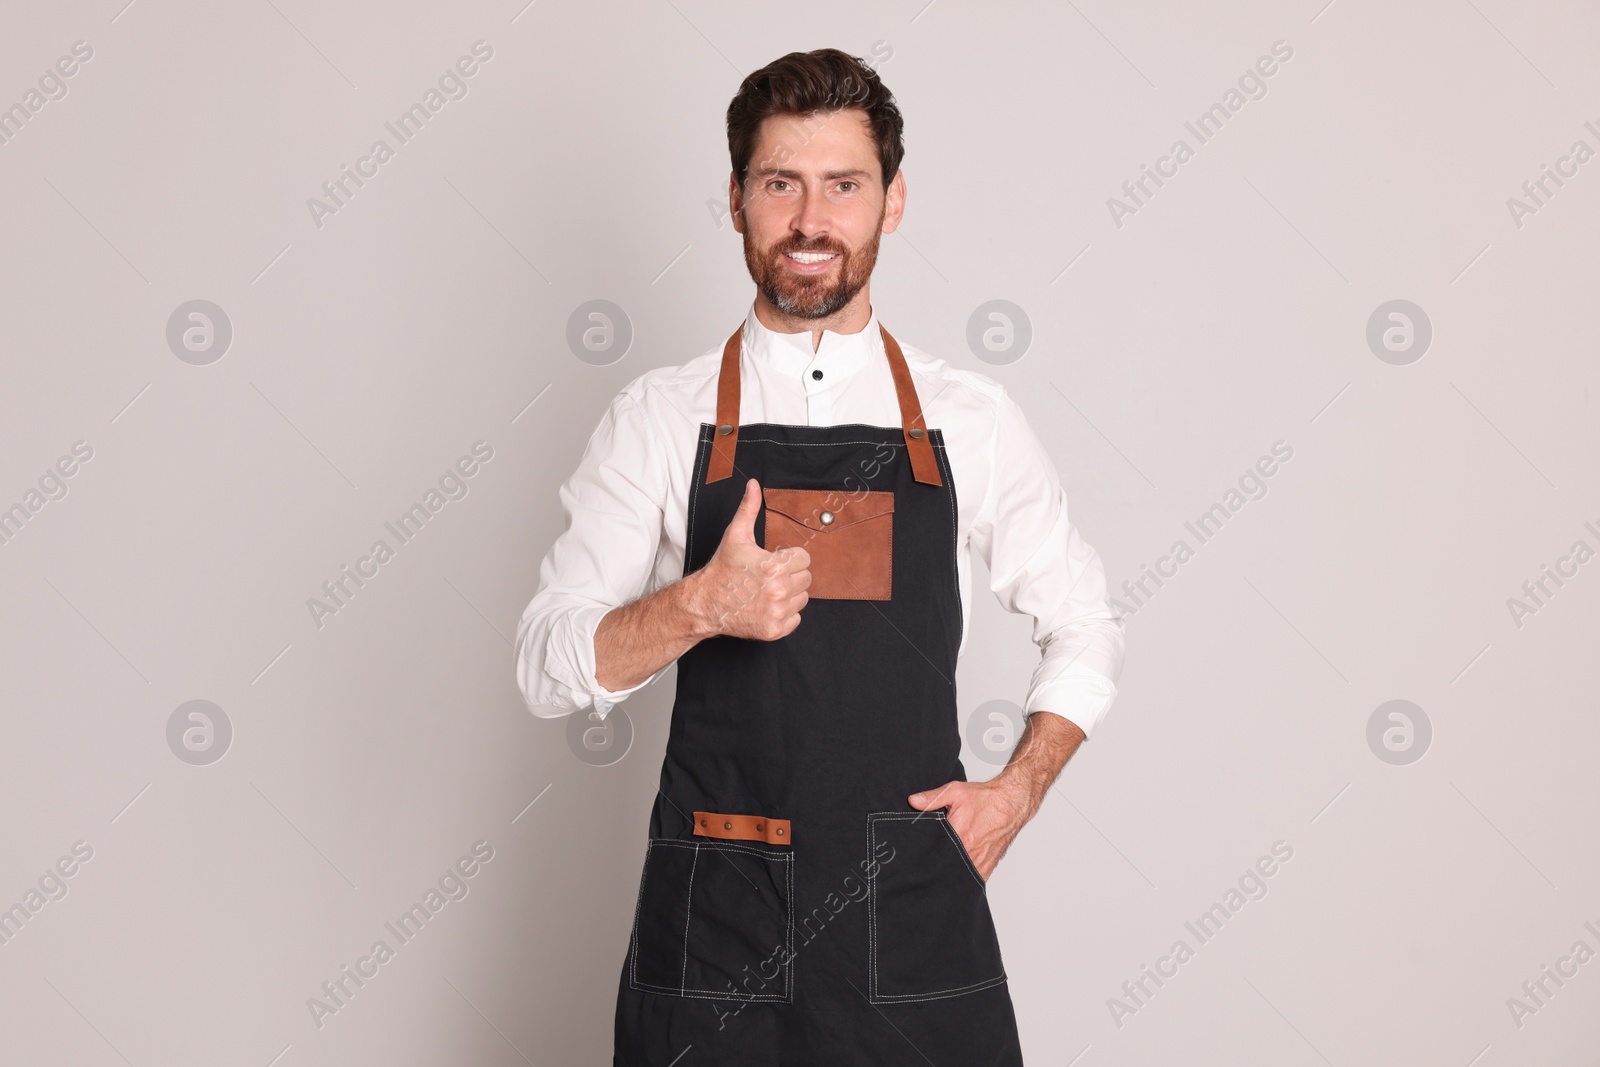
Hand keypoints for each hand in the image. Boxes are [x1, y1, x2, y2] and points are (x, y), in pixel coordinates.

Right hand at [695, 478, 810, 640]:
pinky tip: (767, 607)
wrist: (706, 603)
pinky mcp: (775, 629)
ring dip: (789, 595)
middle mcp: (778, 590)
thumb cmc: (723, 570)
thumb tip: (754, 485)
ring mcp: (777, 612)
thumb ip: (749, 509)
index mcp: (774, 566)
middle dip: (790, 576)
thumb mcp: (736, 536)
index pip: (805, 559)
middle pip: (806, 579)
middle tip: (768, 577)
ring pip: (803, 599)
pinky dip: (785, 615)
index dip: (789, 558)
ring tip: (767, 592)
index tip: (774, 562)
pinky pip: (796, 619)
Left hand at [907, 778, 1032, 882]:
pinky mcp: (987, 867)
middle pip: (944, 867)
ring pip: (957, 876)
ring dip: (948, 872)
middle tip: (925, 862)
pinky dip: (962, 878)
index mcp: (959, 835)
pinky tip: (954, 872)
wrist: (1010, 803)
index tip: (915, 856)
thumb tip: (913, 801)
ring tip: (940, 867)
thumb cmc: (985, 798)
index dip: (923, 855)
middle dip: (934, 865)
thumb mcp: (955, 791)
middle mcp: (969, 852)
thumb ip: (932, 798)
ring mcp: (979, 862)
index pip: (933, 853)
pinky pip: (971, 880)